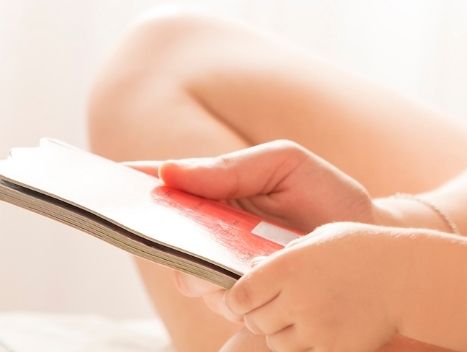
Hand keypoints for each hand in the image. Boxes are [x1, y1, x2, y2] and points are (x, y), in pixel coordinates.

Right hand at [127, 140, 375, 320]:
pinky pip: (220, 300)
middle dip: (145, 229)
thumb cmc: (325, 195)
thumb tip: (171, 171)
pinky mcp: (245, 302)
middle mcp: (211, 234)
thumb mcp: (285, 164)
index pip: (163, 185)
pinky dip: (225, 290)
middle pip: (161, 237)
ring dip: (192, 264)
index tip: (99, 180)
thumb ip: (232, 167)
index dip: (128, 183)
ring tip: (218, 249)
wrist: (367, 242)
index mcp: (217, 191)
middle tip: (139, 221)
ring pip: (186, 275)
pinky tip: (244, 276)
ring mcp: (224, 270)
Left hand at [226, 221, 404, 351]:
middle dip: (261, 313)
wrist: (408, 277)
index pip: (240, 295)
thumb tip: (253, 269)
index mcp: (289, 266)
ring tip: (305, 312)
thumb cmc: (364, 249)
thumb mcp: (322, 237)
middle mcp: (296, 299)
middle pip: (255, 321)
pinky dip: (306, 342)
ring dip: (282, 330)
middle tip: (280, 302)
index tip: (247, 296)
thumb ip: (286, 254)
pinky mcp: (331, 350)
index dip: (240, 297)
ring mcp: (314, 328)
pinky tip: (323, 324)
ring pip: (275, 341)